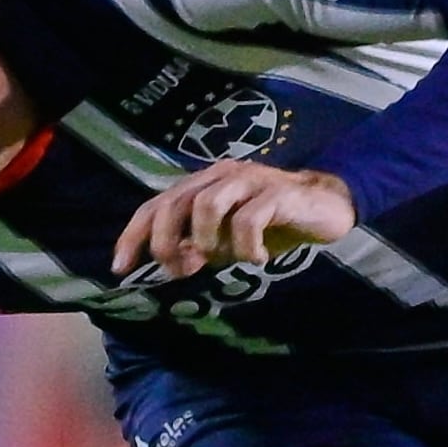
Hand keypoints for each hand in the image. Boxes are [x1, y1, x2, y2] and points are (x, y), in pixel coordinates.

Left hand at [113, 163, 357, 278]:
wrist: (327, 206)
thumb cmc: (274, 222)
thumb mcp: (229, 239)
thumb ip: (202, 247)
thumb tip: (178, 263)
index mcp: (204, 184)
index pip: (156, 204)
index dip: (134, 235)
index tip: (120, 267)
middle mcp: (221, 176)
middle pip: (175, 202)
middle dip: (166, 241)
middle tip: (179, 270)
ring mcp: (250, 181)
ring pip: (208, 204)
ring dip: (207, 240)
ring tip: (221, 259)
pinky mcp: (279, 194)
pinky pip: (250, 219)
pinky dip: (247, 246)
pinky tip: (258, 258)